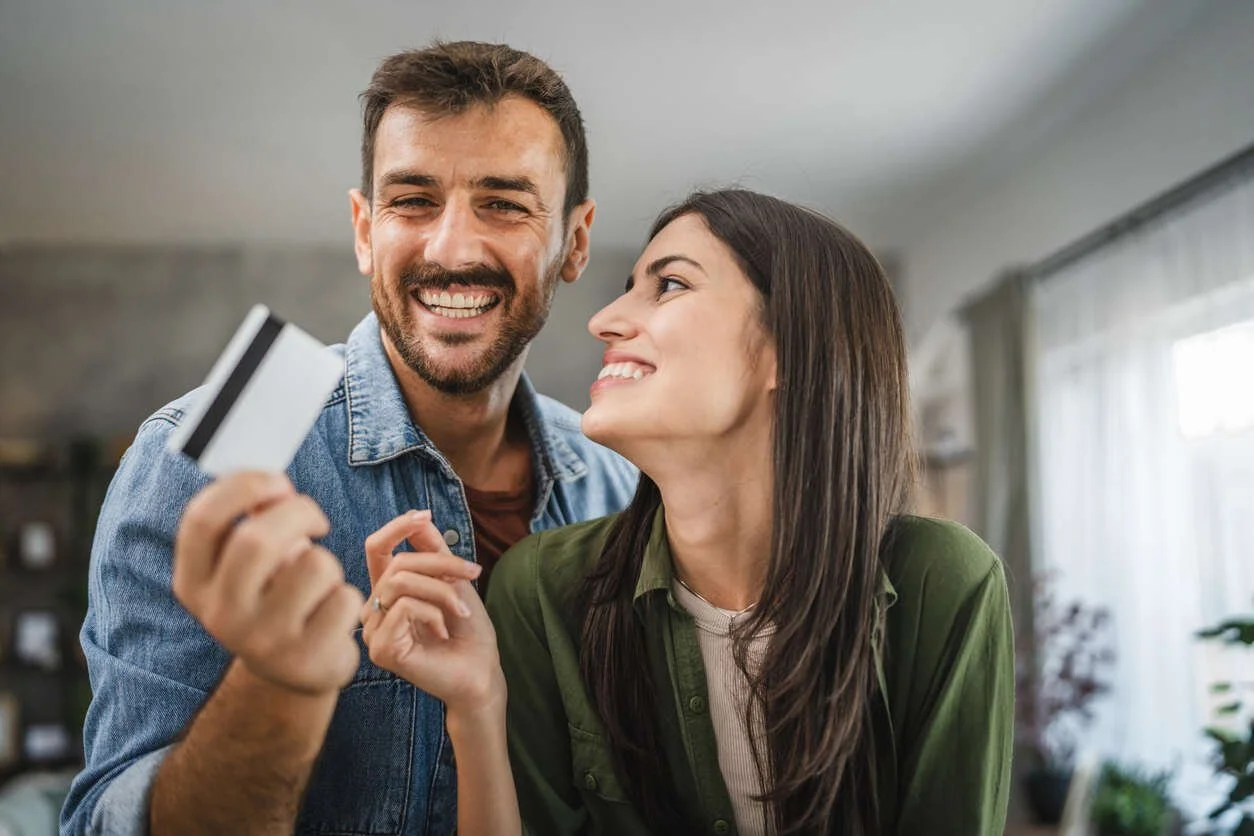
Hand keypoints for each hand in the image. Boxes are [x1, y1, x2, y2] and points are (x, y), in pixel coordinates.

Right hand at [172, 472, 364, 695]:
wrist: (293, 671)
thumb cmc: (274, 595)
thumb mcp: (249, 564)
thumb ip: (252, 520)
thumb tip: (272, 481)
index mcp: (194, 583)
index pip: (201, 520)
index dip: (243, 486)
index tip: (278, 481)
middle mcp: (219, 614)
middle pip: (257, 539)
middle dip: (299, 512)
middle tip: (315, 520)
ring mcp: (262, 640)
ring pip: (314, 565)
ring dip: (327, 560)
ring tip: (320, 580)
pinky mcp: (305, 659)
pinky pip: (344, 599)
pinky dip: (348, 596)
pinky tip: (332, 612)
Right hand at [360, 511, 502, 714]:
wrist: (481, 671)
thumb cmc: (468, 630)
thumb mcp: (454, 580)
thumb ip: (433, 550)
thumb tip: (419, 516)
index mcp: (388, 592)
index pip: (376, 549)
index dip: (396, 527)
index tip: (425, 514)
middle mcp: (374, 610)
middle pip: (397, 563)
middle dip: (441, 563)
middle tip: (473, 575)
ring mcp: (374, 631)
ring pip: (400, 583)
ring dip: (441, 590)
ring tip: (459, 610)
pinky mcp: (381, 649)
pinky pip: (404, 607)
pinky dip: (433, 612)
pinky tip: (443, 631)